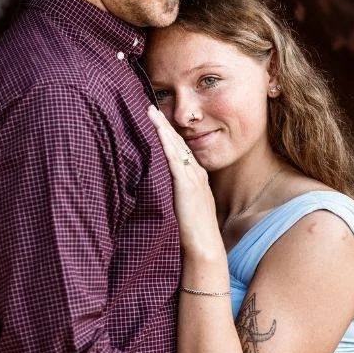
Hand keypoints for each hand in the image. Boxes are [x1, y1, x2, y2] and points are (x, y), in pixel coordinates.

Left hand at [146, 104, 225, 262]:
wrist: (204, 246)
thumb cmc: (193, 233)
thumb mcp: (185, 208)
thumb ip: (177, 195)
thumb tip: (160, 189)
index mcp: (197, 178)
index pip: (181, 150)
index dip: (168, 134)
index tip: (156, 120)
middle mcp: (197, 173)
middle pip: (178, 143)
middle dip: (164, 124)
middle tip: (149, 106)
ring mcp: (193, 177)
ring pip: (175, 146)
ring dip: (162, 127)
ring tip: (150, 111)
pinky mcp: (186, 184)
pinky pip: (174, 158)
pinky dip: (165, 142)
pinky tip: (157, 130)